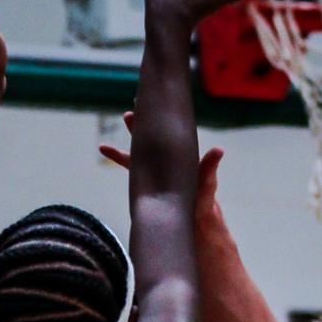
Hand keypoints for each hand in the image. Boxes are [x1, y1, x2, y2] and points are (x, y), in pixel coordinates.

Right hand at [100, 111, 225, 208]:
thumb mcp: (207, 184)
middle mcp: (166, 156)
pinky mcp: (145, 179)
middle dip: (143, 121)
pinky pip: (129, 166)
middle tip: (134, 108)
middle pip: (151, 134)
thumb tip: (218, 150)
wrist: (194, 221)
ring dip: (129, 137)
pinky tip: (103, 148)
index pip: (168, 129)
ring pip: (138, 147)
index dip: (160, 115)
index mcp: (179, 153)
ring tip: (122, 119)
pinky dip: (116, 155)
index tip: (152, 100)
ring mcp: (155, 167)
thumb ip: (209, 168)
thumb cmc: (203, 200)